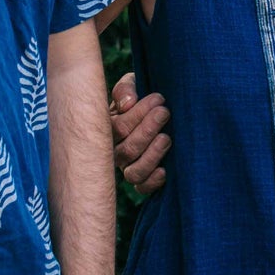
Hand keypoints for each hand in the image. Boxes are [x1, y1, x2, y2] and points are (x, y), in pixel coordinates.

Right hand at [110, 72, 169, 193]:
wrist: (153, 110)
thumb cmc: (138, 96)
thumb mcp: (130, 86)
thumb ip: (125, 89)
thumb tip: (128, 103)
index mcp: (107, 129)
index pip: (118, 127)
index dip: (139, 114)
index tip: (158, 99)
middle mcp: (113, 151)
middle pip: (126, 150)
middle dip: (148, 130)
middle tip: (165, 112)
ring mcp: (126, 167)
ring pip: (133, 173)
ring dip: (152, 155)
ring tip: (167, 138)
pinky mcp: (141, 179)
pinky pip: (141, 188)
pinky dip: (152, 182)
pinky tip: (165, 170)